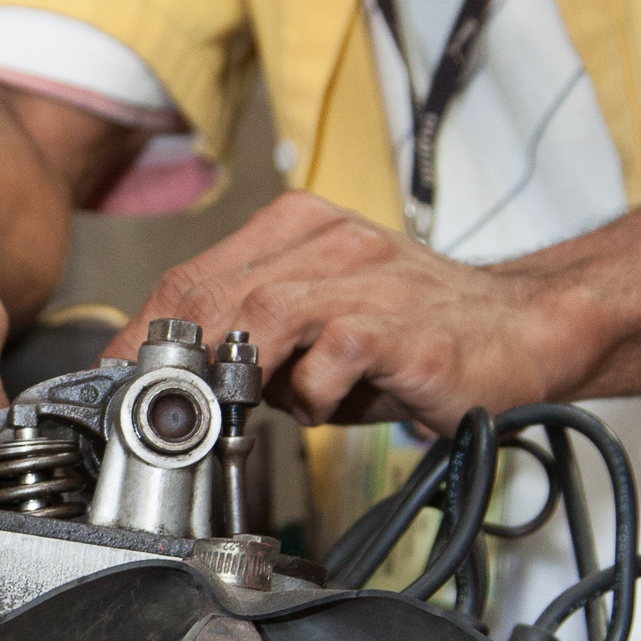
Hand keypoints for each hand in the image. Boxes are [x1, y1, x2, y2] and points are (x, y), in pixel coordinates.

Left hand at [111, 199, 590, 430]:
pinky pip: (327, 358)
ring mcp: (365, 278)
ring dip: (243, 377)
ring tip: (258, 406)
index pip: (192, 275)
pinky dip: (312, 395)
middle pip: (213, 295)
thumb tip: (179, 385)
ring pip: (261, 319)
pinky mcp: (399, 326)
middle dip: (178, 363)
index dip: (143, 333)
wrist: (524, 329)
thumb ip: (254, 340)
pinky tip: (330, 405)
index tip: (116, 380)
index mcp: (300, 228)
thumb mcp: (320, 325)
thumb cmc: (418, 333)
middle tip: (172, 412)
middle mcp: (327, 242)